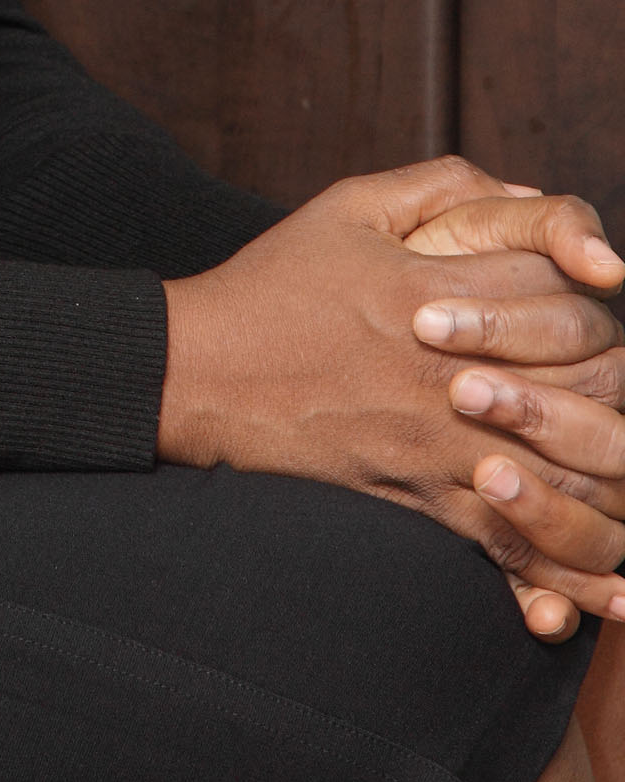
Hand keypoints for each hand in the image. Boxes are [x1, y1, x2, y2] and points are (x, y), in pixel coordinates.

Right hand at [160, 159, 624, 628]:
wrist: (198, 372)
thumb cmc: (273, 283)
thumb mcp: (350, 205)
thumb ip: (443, 185)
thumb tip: (524, 194)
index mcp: (436, 288)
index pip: (559, 291)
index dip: (592, 290)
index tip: (598, 289)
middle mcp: (448, 371)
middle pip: (585, 387)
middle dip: (624, 396)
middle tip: (624, 398)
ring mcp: (435, 442)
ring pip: (563, 479)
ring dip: (616, 495)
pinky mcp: (415, 497)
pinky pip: (506, 546)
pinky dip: (560, 575)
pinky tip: (604, 596)